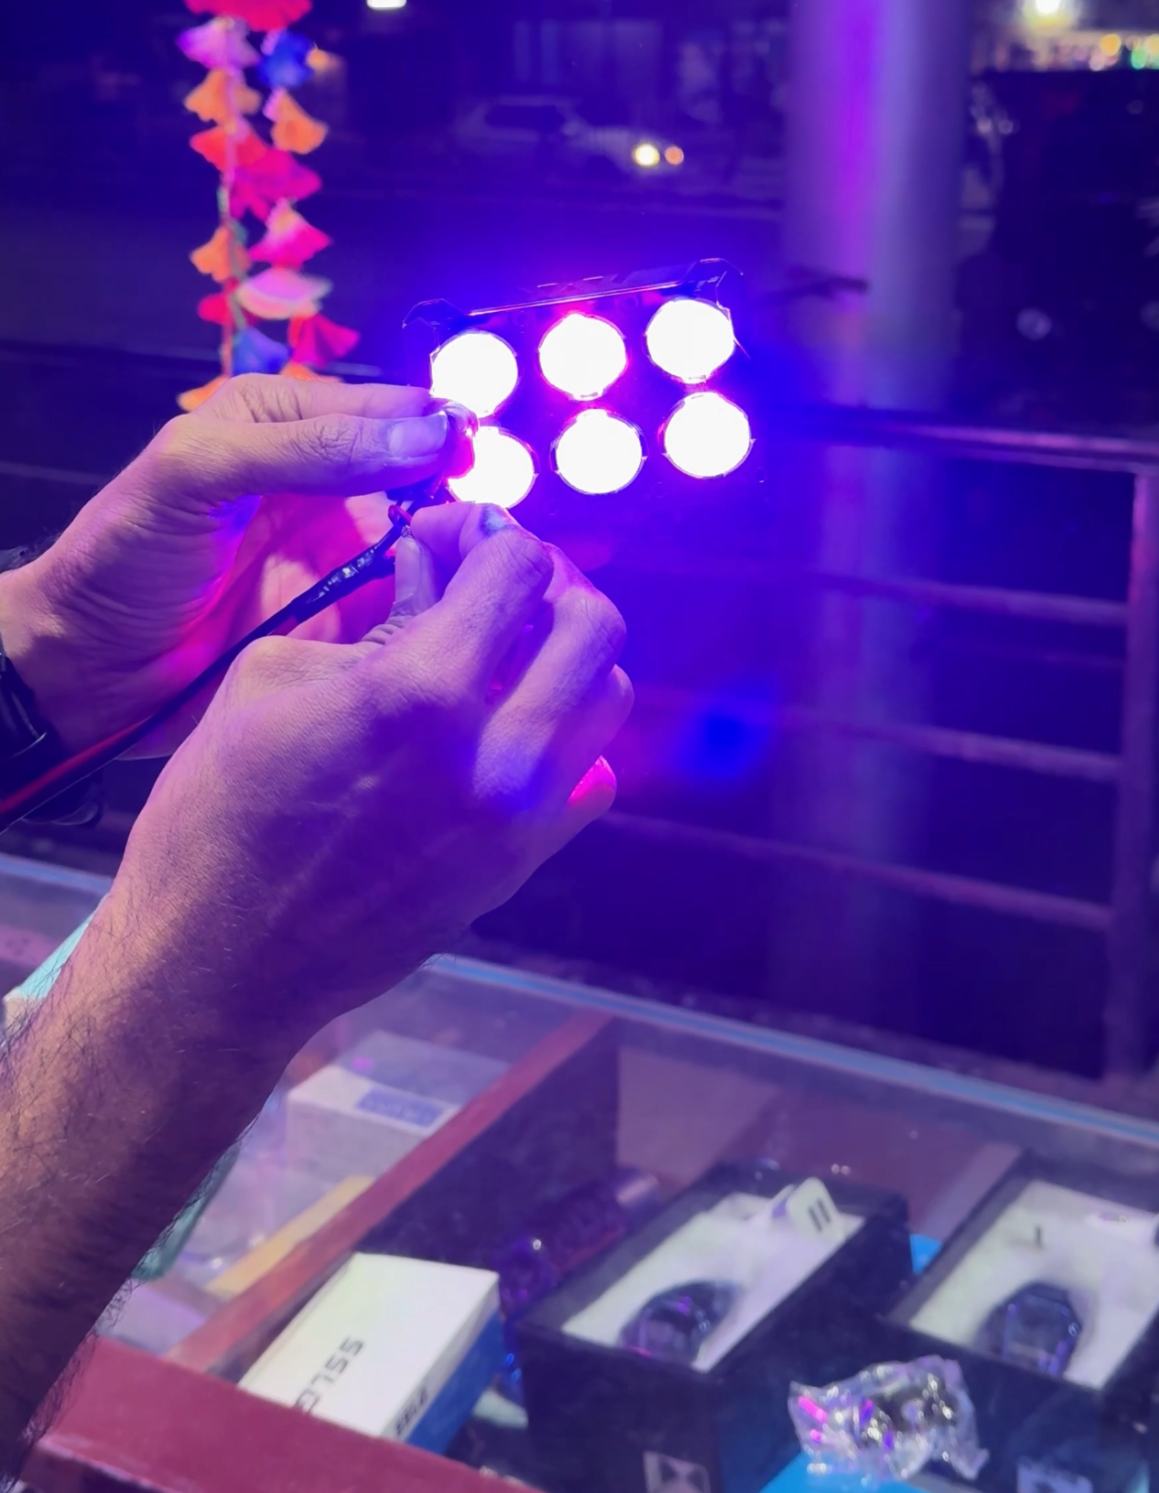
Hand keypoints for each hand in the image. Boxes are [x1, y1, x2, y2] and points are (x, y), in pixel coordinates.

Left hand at [0, 374, 472, 753]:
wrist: (84, 666)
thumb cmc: (123, 555)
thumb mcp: (201, 474)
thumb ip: (310, 449)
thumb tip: (426, 433)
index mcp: (286, 420)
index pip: (388, 407)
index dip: (441, 426)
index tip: (486, 454)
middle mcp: (325, 481)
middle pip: (425, 475)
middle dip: (467, 493)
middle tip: (500, 523)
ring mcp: (339, 553)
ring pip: (430, 541)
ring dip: (464, 553)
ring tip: (500, 570)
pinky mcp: (345, 619)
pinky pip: (410, 605)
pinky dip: (441, 607)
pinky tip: (471, 614)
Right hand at [100, 507, 630, 1059]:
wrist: (219, 960)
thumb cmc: (218, 811)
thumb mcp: (274, 678)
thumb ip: (375, 615)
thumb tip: (430, 562)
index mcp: (421, 692)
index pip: (519, 567)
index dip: (487, 532)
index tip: (451, 537)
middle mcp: (495, 756)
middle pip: (595, 625)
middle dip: (547, 584)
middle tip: (494, 584)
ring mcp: (519, 821)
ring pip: (606, 699)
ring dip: (564, 658)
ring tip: (502, 653)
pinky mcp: (519, 868)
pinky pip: (588, 780)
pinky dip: (562, 741)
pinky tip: (502, 730)